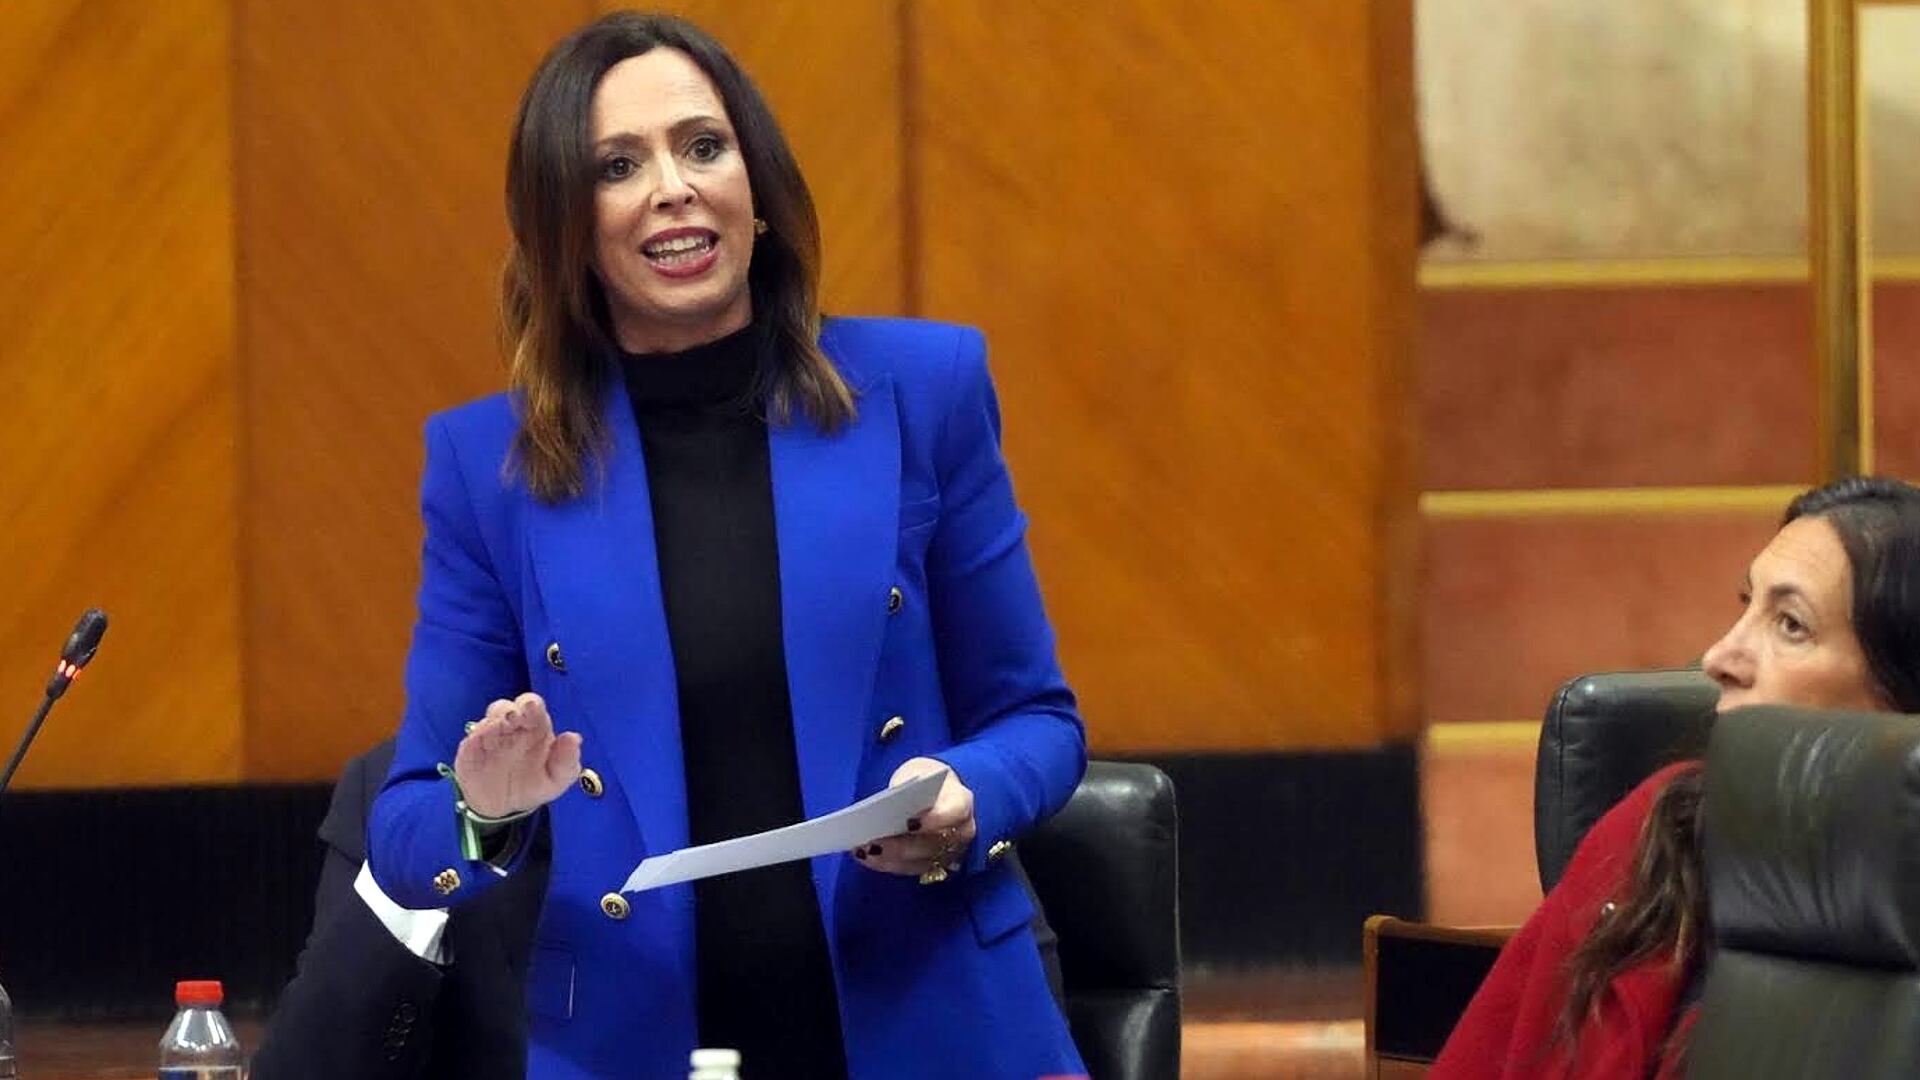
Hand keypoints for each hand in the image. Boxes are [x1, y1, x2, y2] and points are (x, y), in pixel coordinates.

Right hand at [452, 692, 582, 816]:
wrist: (503, 809)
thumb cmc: (532, 786)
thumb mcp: (556, 780)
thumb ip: (567, 762)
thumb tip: (574, 738)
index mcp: (534, 728)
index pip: (533, 706)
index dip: (532, 705)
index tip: (531, 710)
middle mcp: (511, 727)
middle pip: (508, 706)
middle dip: (510, 708)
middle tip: (514, 717)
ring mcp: (490, 736)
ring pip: (490, 717)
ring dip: (495, 717)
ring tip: (502, 726)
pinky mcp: (471, 750)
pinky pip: (472, 738)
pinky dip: (479, 735)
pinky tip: (486, 740)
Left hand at [851, 756, 976, 878]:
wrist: (938, 794)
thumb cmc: (924, 783)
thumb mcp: (916, 775)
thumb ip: (906, 790)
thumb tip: (886, 809)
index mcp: (961, 802)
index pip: (954, 813)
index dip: (934, 820)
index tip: (908, 823)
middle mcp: (961, 832)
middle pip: (933, 844)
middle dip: (900, 846)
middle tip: (872, 842)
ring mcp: (950, 852)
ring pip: (920, 862)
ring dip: (889, 858)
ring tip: (862, 850)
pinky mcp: (934, 865)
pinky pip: (910, 869)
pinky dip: (886, 863)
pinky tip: (864, 856)